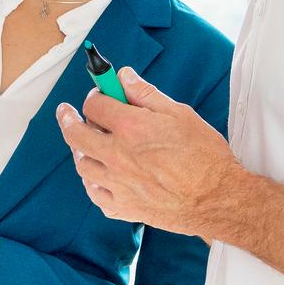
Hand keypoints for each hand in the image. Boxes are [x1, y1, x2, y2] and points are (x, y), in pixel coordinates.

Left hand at [55, 67, 239, 236]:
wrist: (217, 199)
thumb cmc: (205, 157)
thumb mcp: (180, 114)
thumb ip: (146, 94)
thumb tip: (124, 77)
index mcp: (131, 128)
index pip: (95, 105)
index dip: (96, 95)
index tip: (99, 94)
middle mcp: (117, 156)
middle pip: (76, 134)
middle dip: (68, 118)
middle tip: (66, 113)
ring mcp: (117, 184)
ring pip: (82, 165)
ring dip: (80, 150)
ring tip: (84, 144)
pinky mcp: (123, 207)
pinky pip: (95, 194)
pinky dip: (92, 182)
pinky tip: (98, 176)